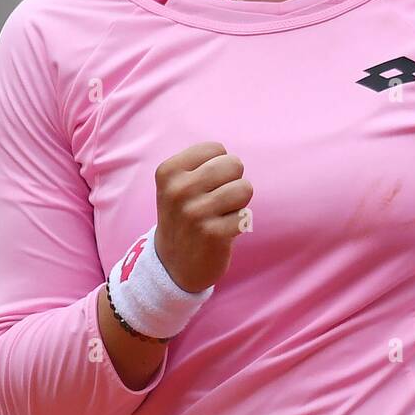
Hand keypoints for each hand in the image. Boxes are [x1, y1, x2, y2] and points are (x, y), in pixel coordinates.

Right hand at [152, 142, 252, 292]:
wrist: (173, 265)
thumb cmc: (184, 215)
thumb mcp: (177, 183)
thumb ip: (202, 163)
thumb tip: (234, 161)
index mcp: (168, 171)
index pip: (216, 149)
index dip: (218, 166)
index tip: (204, 185)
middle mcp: (178, 190)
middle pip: (233, 164)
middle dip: (232, 181)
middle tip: (216, 201)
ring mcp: (194, 212)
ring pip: (244, 188)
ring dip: (238, 203)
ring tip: (220, 215)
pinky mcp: (213, 233)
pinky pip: (246, 215)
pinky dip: (239, 223)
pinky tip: (222, 232)